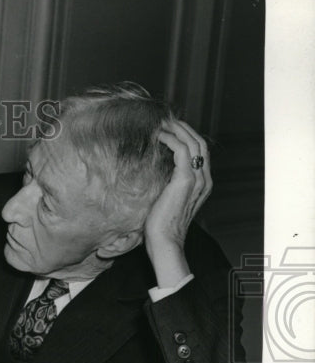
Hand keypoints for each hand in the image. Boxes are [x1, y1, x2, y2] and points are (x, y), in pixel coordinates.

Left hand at [145, 120, 212, 286]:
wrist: (165, 242)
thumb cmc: (162, 227)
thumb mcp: (168, 201)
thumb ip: (169, 186)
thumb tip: (157, 175)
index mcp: (203, 184)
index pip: (200, 152)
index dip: (187, 137)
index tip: (170, 129)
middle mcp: (204, 179)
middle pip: (200, 143)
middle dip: (184, 128)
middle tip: (166, 120)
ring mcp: (197, 179)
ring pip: (193, 142)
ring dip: (177, 130)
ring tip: (162, 123)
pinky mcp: (185, 180)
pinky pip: (181, 151)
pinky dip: (171, 139)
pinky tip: (159, 136)